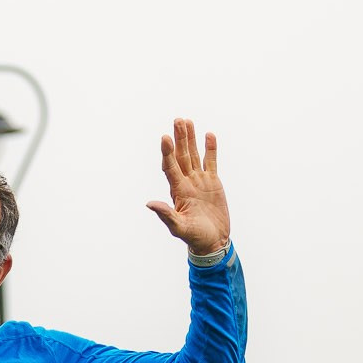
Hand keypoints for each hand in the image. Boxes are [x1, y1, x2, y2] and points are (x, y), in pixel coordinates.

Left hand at [146, 118, 230, 254]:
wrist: (212, 242)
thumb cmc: (194, 237)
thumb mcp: (179, 228)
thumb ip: (166, 215)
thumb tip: (149, 204)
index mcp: (177, 192)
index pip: (170, 167)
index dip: (167, 153)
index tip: (165, 138)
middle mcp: (187, 183)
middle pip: (182, 156)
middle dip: (179, 139)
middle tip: (177, 120)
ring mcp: (199, 181)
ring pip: (194, 155)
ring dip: (191, 139)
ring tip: (187, 121)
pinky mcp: (213, 182)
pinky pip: (211, 162)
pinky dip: (211, 149)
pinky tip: (209, 135)